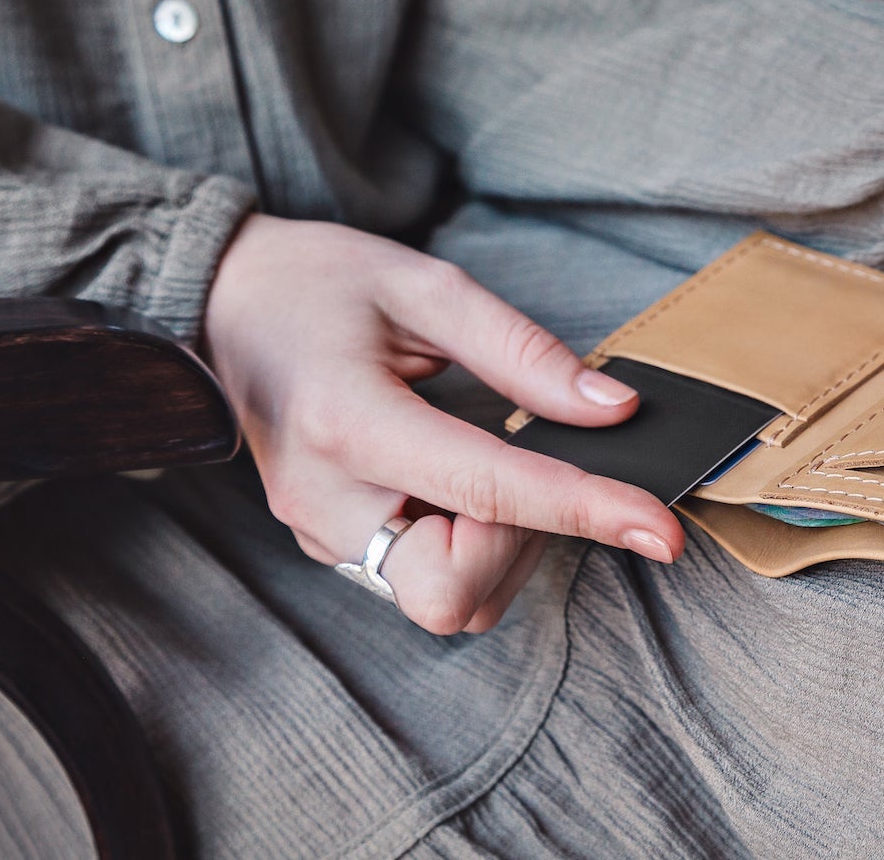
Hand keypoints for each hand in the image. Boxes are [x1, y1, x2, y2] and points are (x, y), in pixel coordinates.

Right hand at [202, 215, 682, 633]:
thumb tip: (613, 409)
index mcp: (348, 421)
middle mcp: (325, 499)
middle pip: (455, 590)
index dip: (586, 511)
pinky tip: (464, 485)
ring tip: (488, 457)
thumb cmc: (320, 283)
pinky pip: (425, 584)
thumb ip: (525, 353)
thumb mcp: (429, 287)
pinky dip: (473, 547)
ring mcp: (319, 532)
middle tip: (525, 459)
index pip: (490, 492)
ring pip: (448, 601)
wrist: (223, 301)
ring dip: (503, 546)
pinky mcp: (328, 545)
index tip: (660, 530)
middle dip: (521, 542)